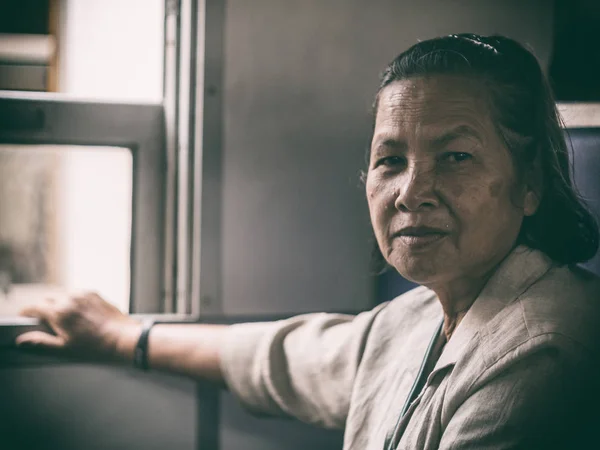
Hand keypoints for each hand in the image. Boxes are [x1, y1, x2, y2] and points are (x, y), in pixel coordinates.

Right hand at [16, 292, 140, 360]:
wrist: (123, 337)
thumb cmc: (95, 346)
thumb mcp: (64, 348)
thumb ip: (41, 342)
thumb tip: (22, 340)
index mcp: (60, 312)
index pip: (34, 307)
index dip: (27, 313)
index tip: (25, 318)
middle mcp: (70, 298)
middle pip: (47, 299)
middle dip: (43, 308)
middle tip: (46, 322)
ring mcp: (83, 294)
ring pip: (62, 294)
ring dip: (59, 303)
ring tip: (65, 319)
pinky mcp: (94, 292)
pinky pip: (77, 294)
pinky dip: (73, 301)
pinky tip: (79, 314)